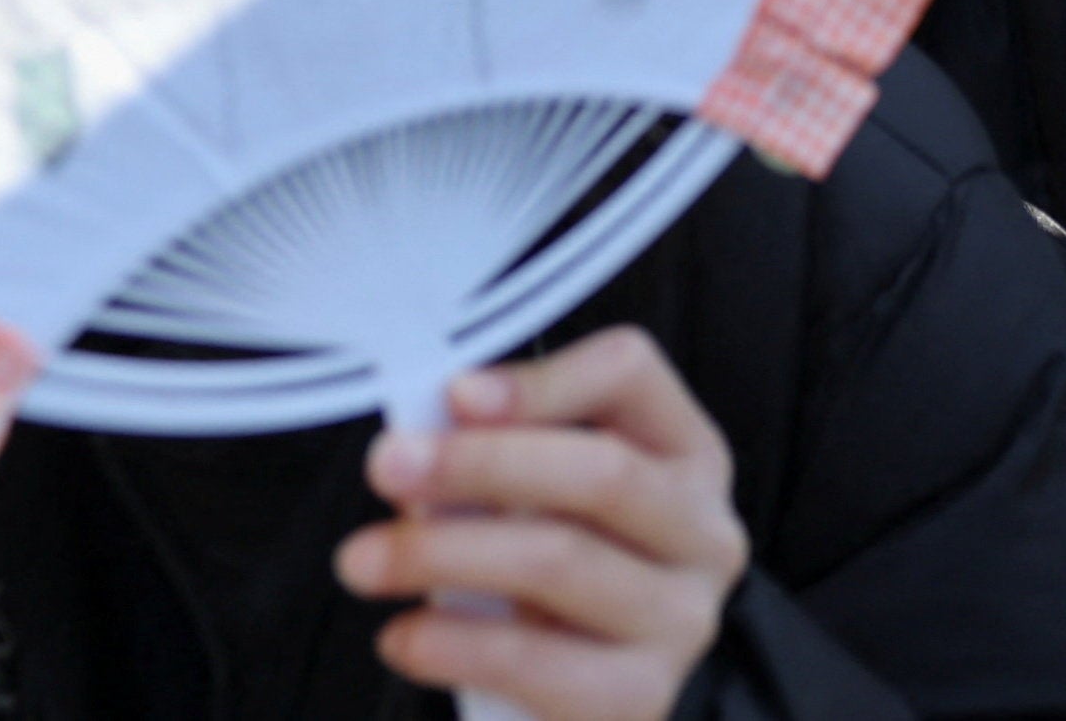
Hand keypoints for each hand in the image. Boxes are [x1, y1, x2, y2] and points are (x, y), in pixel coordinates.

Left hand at [335, 331, 745, 720]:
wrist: (610, 696)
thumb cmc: (568, 580)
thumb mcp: (552, 504)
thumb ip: (503, 459)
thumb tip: (420, 440)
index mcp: (686, 456)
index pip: (631, 376)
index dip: (541, 382)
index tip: (454, 395)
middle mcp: (701, 531)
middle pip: (601, 473)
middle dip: (479, 464)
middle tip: (389, 467)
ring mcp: (680, 619)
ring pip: (559, 561)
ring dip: (443, 553)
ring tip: (363, 560)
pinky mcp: (640, 699)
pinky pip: (535, 662)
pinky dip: (452, 645)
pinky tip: (403, 636)